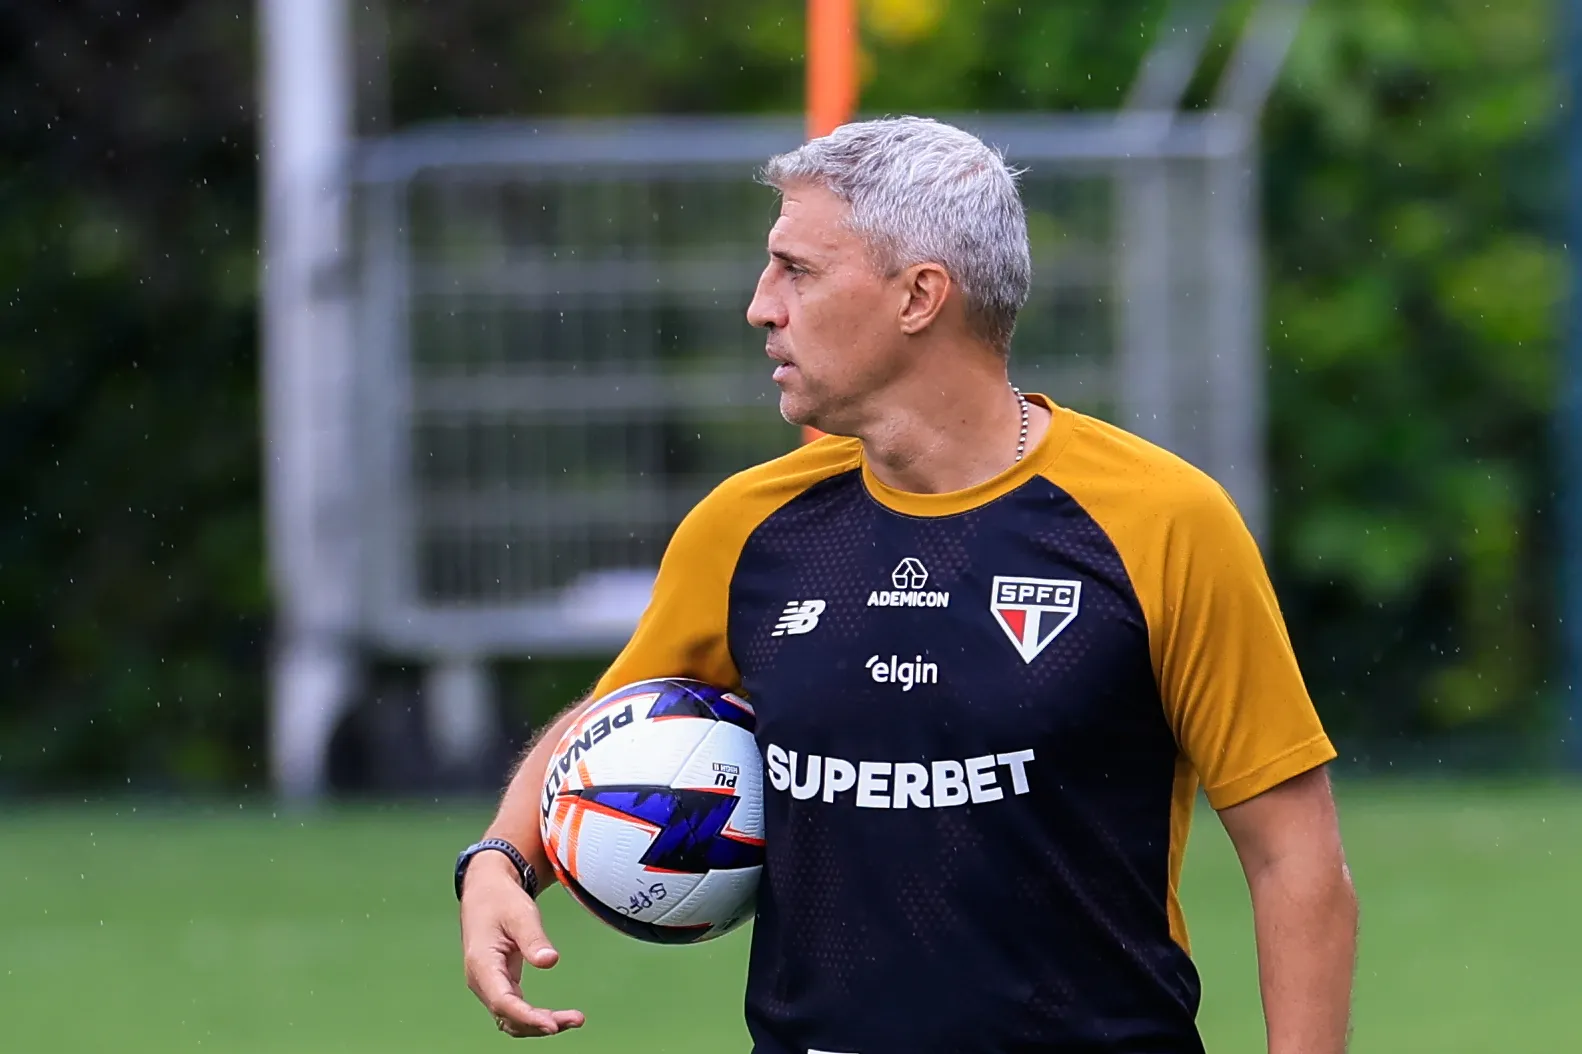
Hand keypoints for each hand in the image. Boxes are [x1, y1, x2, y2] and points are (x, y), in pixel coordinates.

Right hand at [460, 854, 585, 1037]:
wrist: (485, 891)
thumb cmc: (501, 900)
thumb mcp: (519, 913)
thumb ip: (533, 938)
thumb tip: (550, 961)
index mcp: (482, 963)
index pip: (503, 1001)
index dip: (527, 1016)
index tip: (552, 1024)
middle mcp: (481, 980)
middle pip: (508, 1016)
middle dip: (540, 1024)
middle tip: (576, 1019)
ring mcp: (488, 984)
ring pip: (511, 1018)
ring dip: (538, 1024)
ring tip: (573, 1020)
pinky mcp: (498, 983)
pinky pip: (514, 1009)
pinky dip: (534, 1016)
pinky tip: (557, 1017)